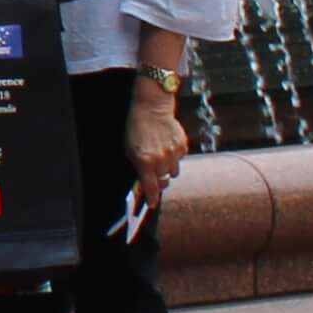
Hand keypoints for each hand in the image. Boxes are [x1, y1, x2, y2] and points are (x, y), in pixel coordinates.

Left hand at [128, 84, 189, 205]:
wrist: (152, 108)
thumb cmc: (137, 128)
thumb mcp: (130, 149)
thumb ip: (138, 168)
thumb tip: (143, 184)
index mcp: (145, 162)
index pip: (151, 188)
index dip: (151, 198)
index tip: (152, 204)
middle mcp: (161, 160)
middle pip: (164, 182)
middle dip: (159, 181)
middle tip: (154, 175)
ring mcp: (173, 153)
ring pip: (174, 172)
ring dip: (167, 169)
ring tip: (160, 156)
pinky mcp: (182, 146)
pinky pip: (180, 159)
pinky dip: (174, 156)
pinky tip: (167, 146)